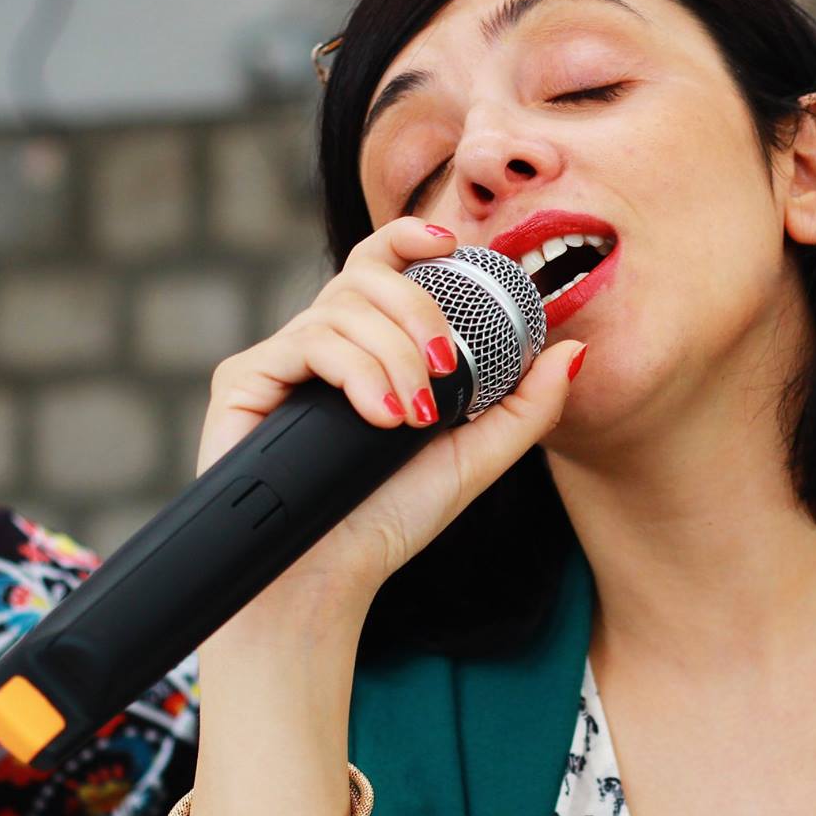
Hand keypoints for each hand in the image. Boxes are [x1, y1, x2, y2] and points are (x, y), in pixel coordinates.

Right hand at [198, 216, 585, 627]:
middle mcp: (323, 343)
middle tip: (443, 369)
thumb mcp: (475, 458)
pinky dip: (354, 371)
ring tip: (412, 416)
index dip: (411, 236)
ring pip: (342, 307)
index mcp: (369, 346)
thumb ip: (525, 406)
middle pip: (367, 273)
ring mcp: (282, 359)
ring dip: (392, 354)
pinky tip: (379, 415)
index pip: (385, 265)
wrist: (327, 580)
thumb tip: (570, 350)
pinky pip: (305, 341)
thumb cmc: (391, 519)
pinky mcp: (245, 381)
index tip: (452, 244)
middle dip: (418, 310)